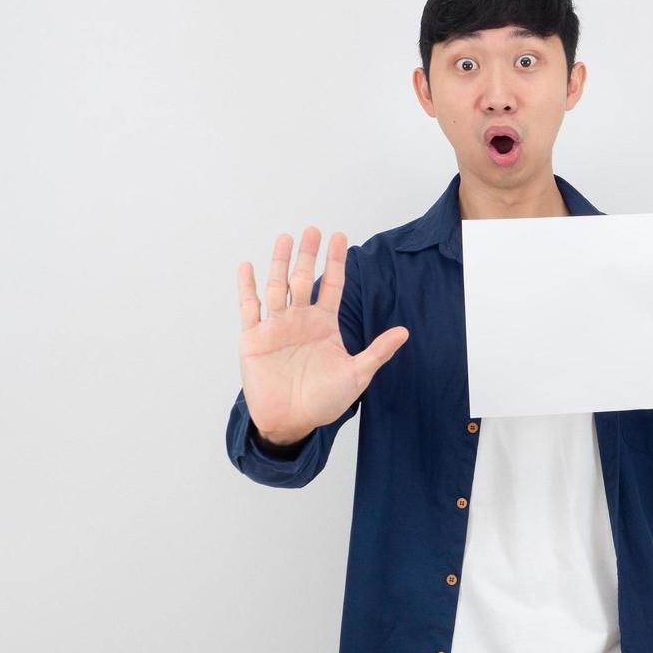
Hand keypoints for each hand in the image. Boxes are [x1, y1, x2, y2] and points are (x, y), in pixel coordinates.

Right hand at [237, 227, 409, 446]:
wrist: (292, 422)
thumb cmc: (324, 400)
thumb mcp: (357, 374)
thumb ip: (378, 351)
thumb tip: (405, 332)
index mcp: (324, 324)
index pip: (331, 285)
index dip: (335, 262)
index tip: (340, 237)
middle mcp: (300, 320)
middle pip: (303, 279)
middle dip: (307, 255)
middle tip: (312, 230)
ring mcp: (276, 327)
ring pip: (277, 287)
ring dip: (280, 263)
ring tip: (284, 239)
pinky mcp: (254, 340)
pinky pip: (250, 308)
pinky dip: (247, 288)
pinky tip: (247, 267)